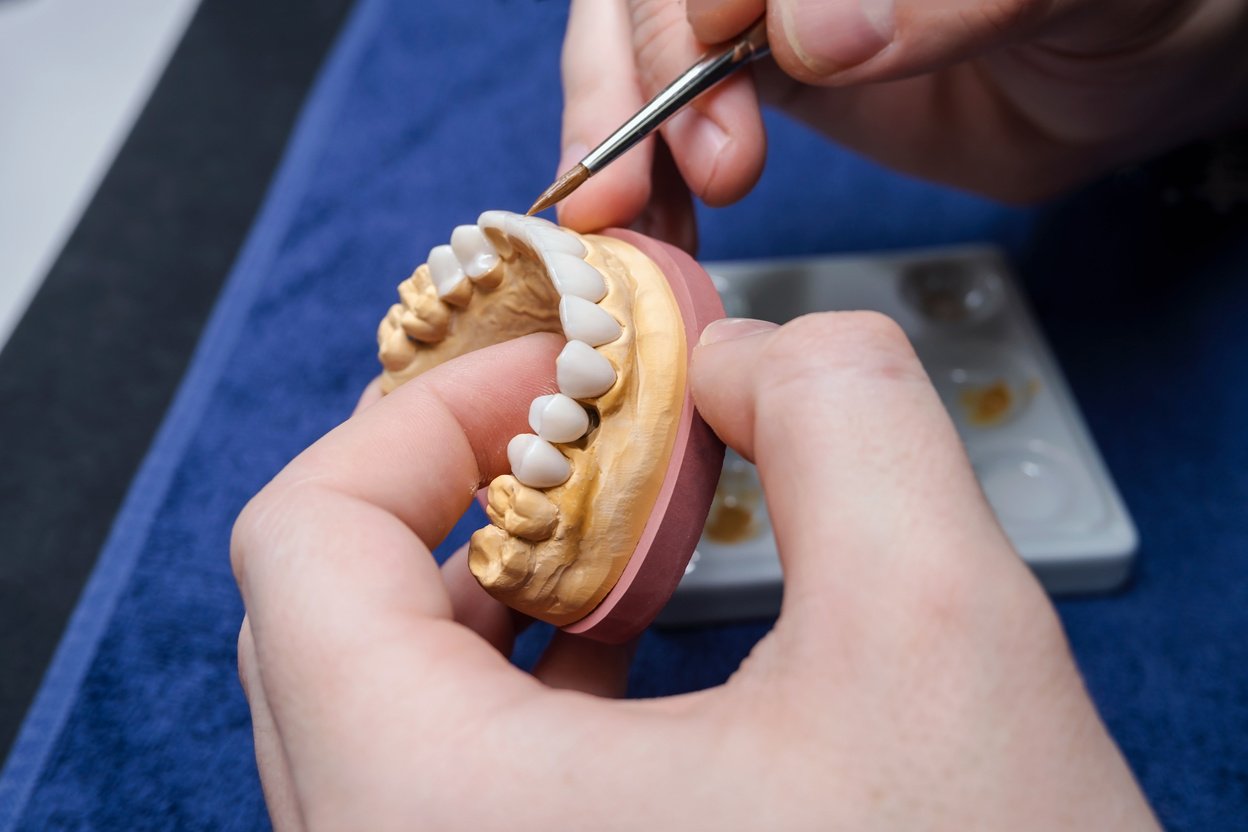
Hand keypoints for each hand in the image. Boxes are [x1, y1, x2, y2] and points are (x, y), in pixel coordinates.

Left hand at [232, 317, 1156, 829]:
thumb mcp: (944, 633)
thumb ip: (842, 420)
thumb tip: (745, 352)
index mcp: (428, 814)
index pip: (302, 543)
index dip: (427, 418)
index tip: (558, 376)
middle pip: (328, 619)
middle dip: (468, 492)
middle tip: (594, 435)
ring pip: (385, 707)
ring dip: (494, 588)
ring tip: (621, 534)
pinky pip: (442, 787)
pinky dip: (518, 690)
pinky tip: (629, 657)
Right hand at [557, 0, 1247, 241]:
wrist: (1129, 76)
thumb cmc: (1126, 0)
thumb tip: (807, 35)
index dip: (691, 2)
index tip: (723, 63)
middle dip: (635, 82)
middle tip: (648, 180)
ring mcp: (762, 10)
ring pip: (636, 52)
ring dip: (619, 142)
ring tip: (632, 223)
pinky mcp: (760, 78)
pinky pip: (671, 119)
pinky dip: (650, 181)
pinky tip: (658, 231)